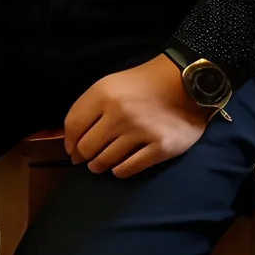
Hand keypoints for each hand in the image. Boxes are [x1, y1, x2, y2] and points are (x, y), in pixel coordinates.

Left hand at [63, 55, 207, 178]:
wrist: (185, 82)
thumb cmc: (143, 83)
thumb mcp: (111, 84)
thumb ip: (89, 106)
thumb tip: (71, 137)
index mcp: (104, 94)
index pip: (73, 126)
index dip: (69, 142)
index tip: (71, 149)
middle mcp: (119, 114)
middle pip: (87, 147)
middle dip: (82, 157)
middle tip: (85, 160)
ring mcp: (140, 132)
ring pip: (106, 160)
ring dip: (99, 166)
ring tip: (100, 165)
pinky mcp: (160, 148)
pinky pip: (129, 168)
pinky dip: (119, 171)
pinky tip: (119, 168)